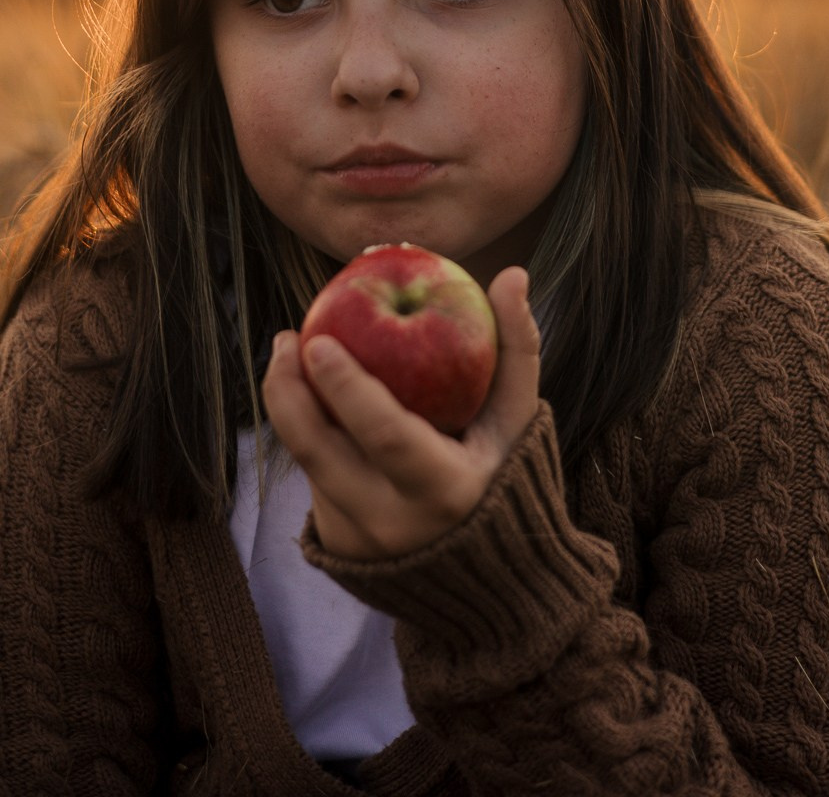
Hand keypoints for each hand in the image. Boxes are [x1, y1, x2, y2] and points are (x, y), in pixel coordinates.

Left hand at [261, 265, 539, 561]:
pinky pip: (312, 478)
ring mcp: (359, 542)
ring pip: (309, 463)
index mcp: (446, 492)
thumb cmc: (506, 472)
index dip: (348, 388)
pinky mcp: (337, 547)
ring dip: (291, 405)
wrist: (488, 576)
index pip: (386, 436)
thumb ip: (518, 347)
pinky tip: (310, 395)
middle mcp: (394, 525)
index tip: (318, 338)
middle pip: (320, 453)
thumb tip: (514, 274)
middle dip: (289, 392)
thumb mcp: (519, 419)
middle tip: (288, 337)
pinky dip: (309, 432)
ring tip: (290, 353)